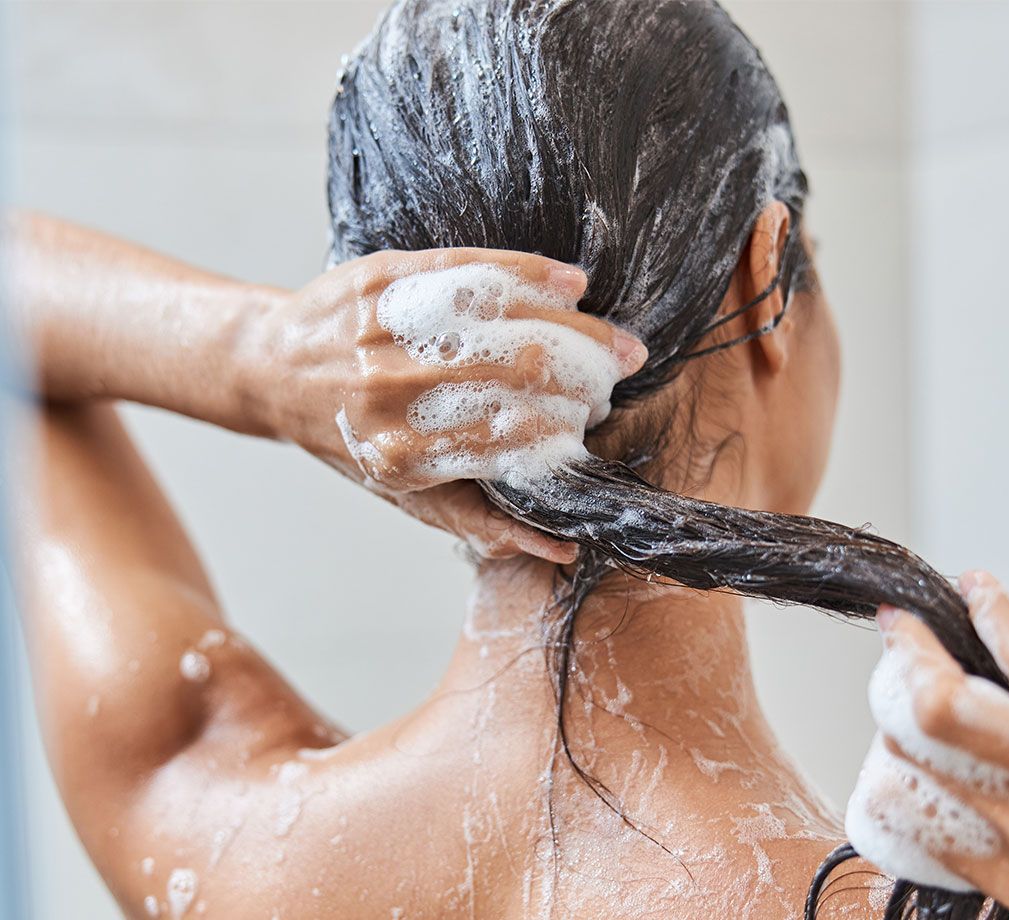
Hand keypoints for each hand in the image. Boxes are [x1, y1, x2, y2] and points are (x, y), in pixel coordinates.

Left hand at [241, 248, 646, 562]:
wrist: (271, 367)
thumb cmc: (350, 440)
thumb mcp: (405, 495)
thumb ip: (481, 523)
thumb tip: (563, 548)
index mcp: (400, 453)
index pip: (512, 438)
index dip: (567, 429)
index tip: (594, 424)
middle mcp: (391, 390)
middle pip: (520, 372)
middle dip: (586, 373)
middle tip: (618, 374)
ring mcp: (386, 327)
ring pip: (507, 319)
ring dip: (575, 328)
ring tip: (611, 341)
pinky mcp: (384, 276)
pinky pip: (473, 269)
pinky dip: (532, 274)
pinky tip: (573, 284)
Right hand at [854, 571, 1008, 915]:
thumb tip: (939, 768)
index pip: (910, 811)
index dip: (884, 758)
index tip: (888, 727)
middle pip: (920, 747)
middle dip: (894, 692)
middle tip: (902, 663)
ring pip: (946, 702)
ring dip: (914, 647)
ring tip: (913, 625)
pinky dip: (988, 605)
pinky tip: (981, 591)